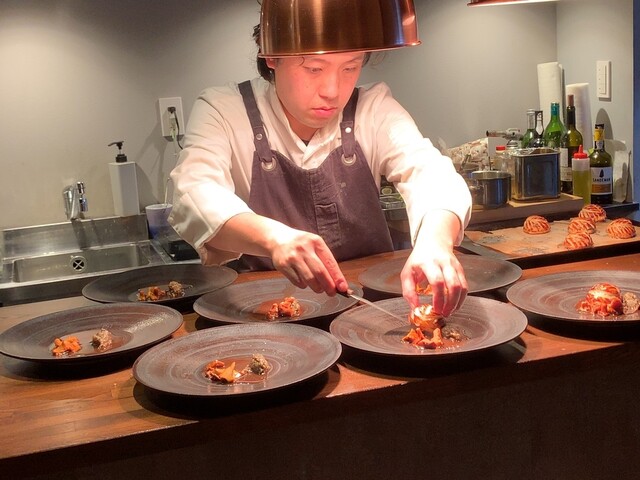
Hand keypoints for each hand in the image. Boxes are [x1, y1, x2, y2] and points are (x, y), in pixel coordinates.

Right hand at [206, 212, 347, 294]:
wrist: (271, 235)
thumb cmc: (296, 244)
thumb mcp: (312, 248)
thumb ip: (324, 264)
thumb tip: (339, 285)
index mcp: (315, 241)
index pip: (330, 262)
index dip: (337, 278)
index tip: (344, 290)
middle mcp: (304, 246)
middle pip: (320, 272)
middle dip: (327, 286)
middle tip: (331, 294)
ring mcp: (292, 254)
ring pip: (308, 278)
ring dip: (314, 287)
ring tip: (316, 289)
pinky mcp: (281, 262)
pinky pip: (295, 280)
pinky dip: (300, 284)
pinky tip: (300, 282)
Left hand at [400, 211, 467, 316]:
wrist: (433, 242)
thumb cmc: (418, 260)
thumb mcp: (407, 273)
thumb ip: (408, 291)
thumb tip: (415, 308)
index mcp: (428, 263)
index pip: (437, 281)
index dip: (438, 298)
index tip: (435, 309)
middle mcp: (443, 262)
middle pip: (453, 284)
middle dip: (450, 303)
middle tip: (444, 314)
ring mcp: (454, 265)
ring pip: (462, 286)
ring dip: (457, 302)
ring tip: (449, 311)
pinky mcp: (460, 269)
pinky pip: (465, 286)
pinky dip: (461, 298)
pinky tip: (454, 305)